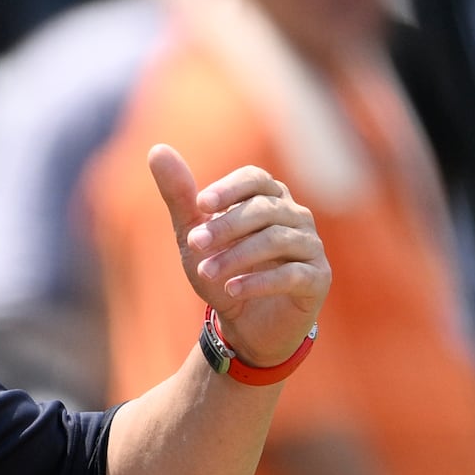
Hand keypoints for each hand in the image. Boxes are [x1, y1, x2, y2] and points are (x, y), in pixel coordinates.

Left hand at [148, 146, 330, 370]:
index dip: (230, 188)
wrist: (245, 325)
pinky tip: (232, 290)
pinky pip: (292, 274)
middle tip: (194, 244)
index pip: (256, 179)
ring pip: (278, 240)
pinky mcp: (317, 279)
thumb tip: (157, 150)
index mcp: (270, 199)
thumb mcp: (193, 235)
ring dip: (237, 256)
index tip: (200, 203)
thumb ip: (180, 196)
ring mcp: (311, 247)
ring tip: (205, 273)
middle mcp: (296, 217)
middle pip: (265, 209)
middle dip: (226, 226)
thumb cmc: (222, 271)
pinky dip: (259, 281)